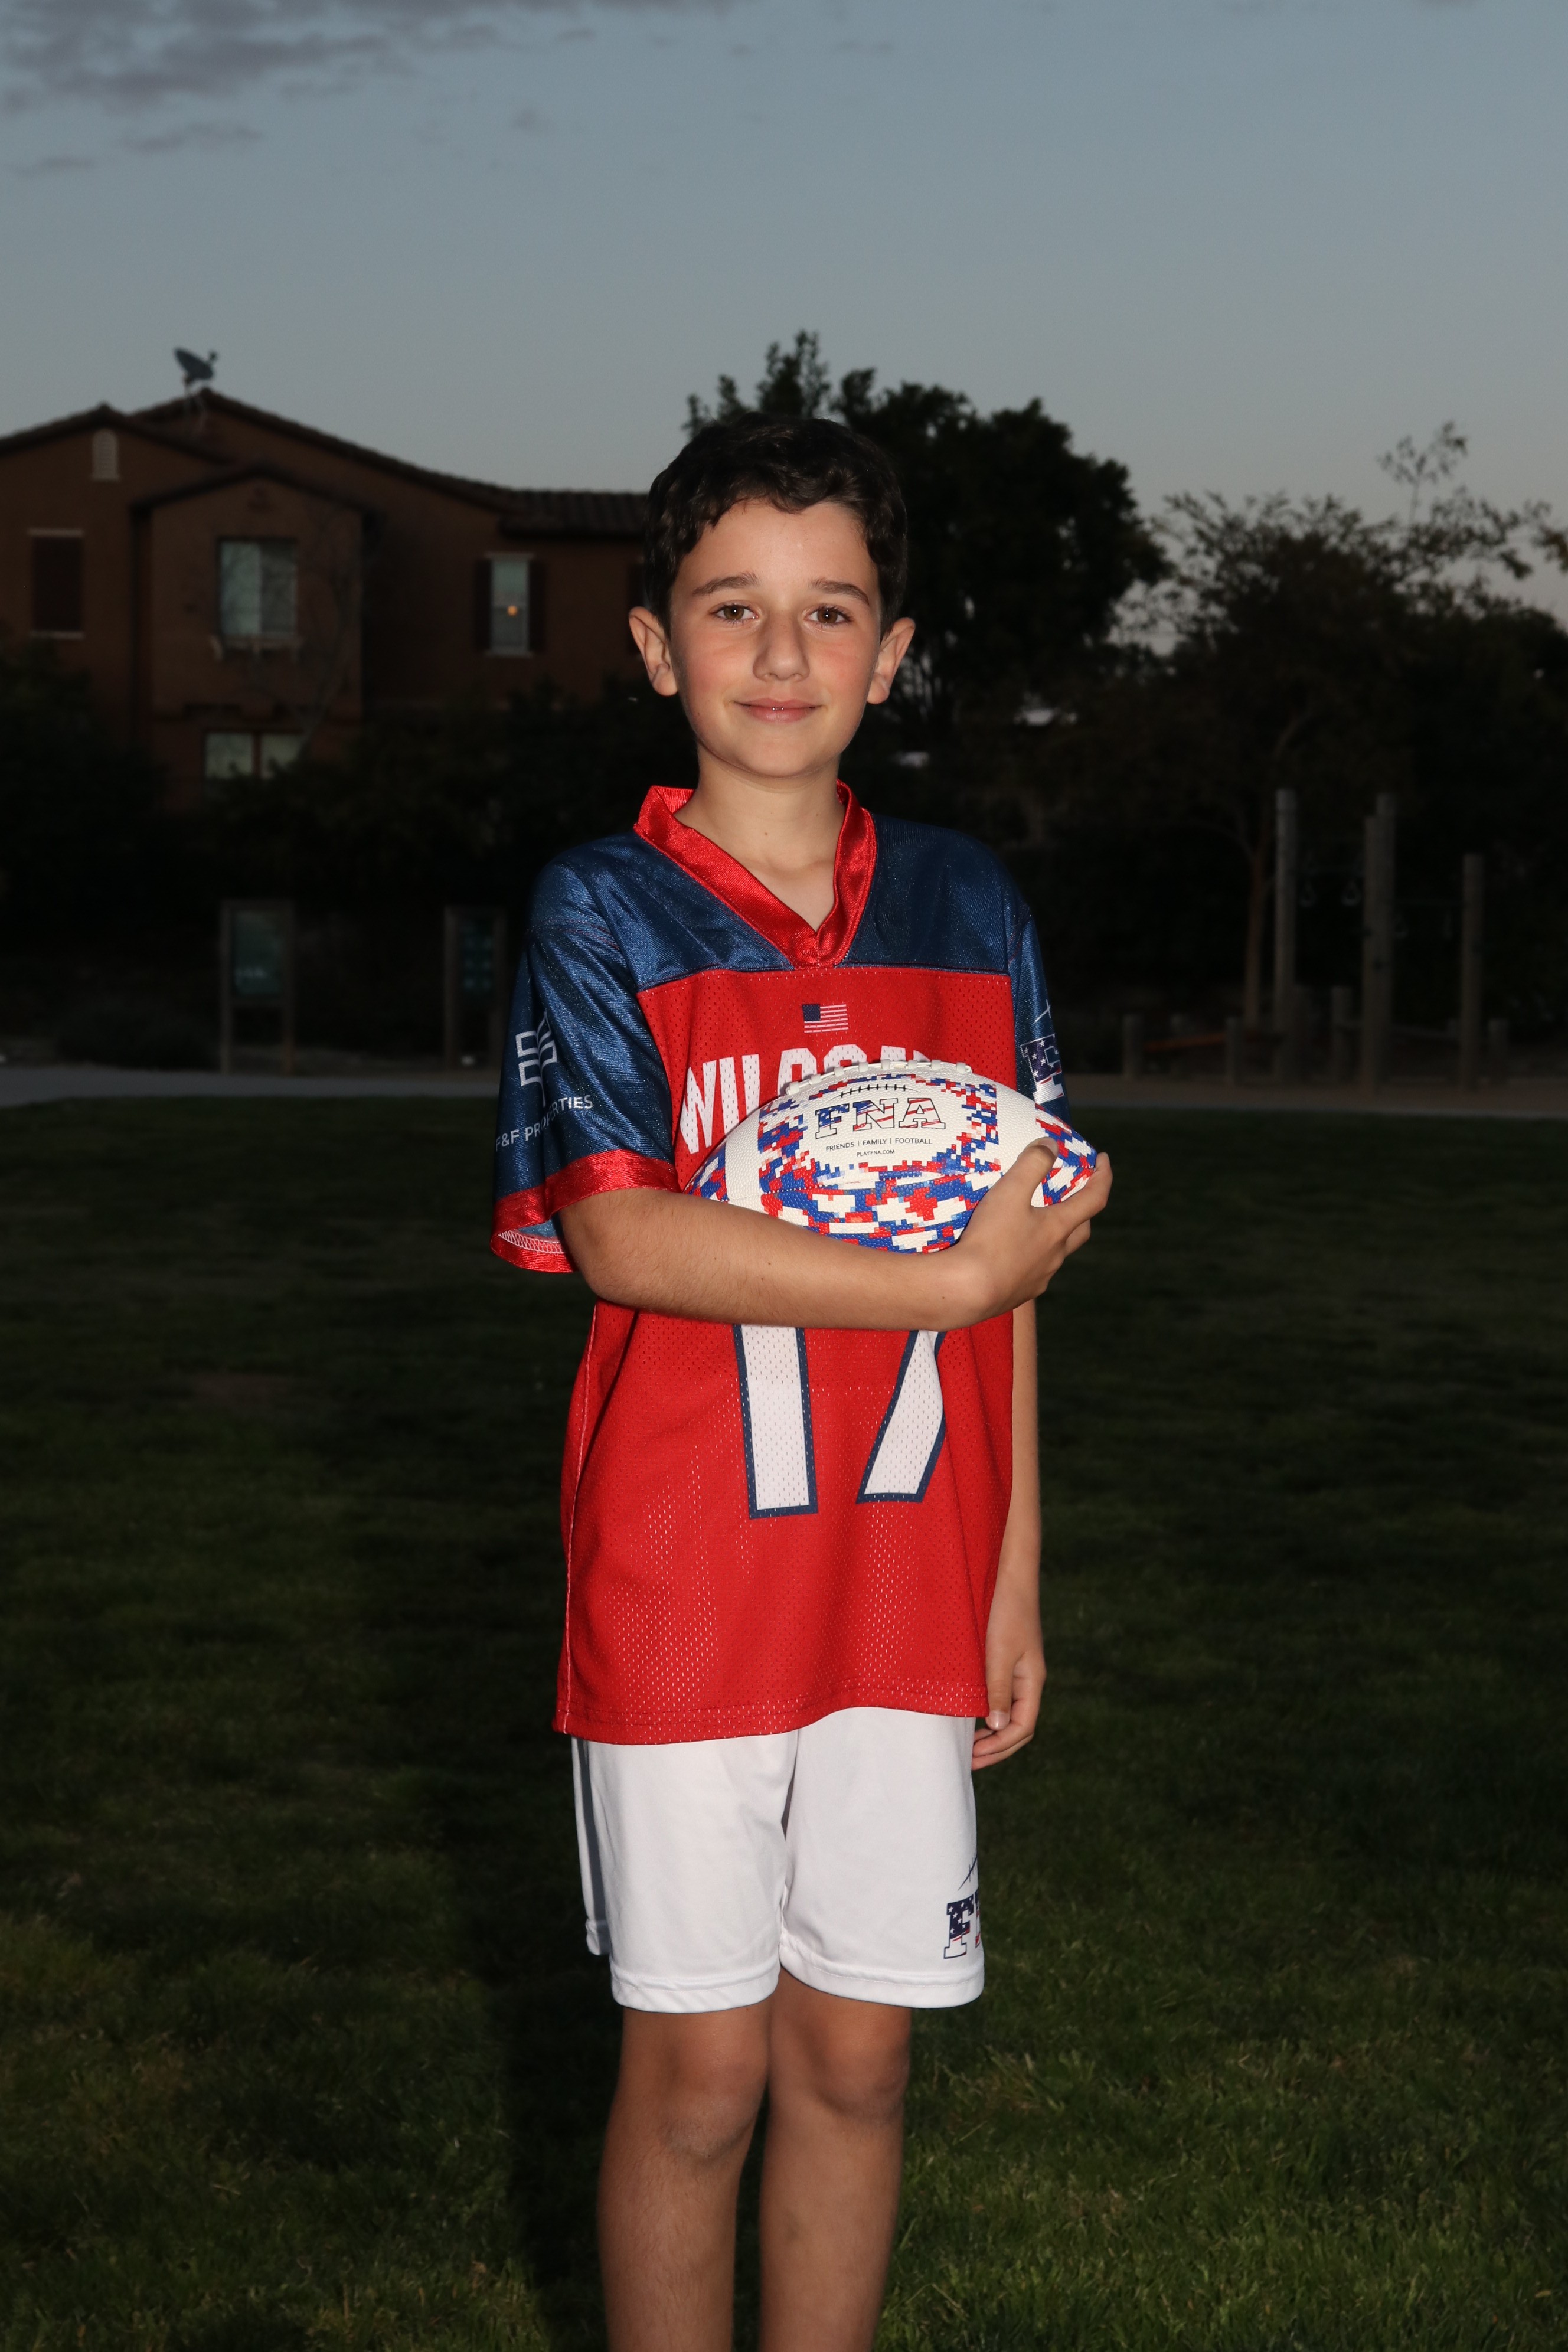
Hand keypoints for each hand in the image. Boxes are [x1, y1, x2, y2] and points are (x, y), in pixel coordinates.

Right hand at [953, 1142, 1112, 1319]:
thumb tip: (1051, 1145)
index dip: (1103, 1176)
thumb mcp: (1009, 1192)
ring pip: (1056, 1253)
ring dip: (1054, 1236)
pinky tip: (1011, 1253)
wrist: (967, 1291)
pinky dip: (1030, 1257)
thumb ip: (1032, 1164)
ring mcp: (1039, 1277)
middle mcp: (1055, 1255)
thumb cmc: (990, 1240)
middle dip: (1083, 1210)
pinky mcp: (1020, 1293)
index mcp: (1058, 1228)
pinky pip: (1033, 1271)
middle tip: (1073, 1195)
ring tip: (1035, 1223)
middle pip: (1081, 1230)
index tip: (1102, 1160)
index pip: (1094, 1199)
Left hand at [972, 1567, 1044, 1770]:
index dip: (1000, 1746)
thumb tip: (995, 1726)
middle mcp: (1028, 1681)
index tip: (974, 1756)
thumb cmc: (1006, 1612)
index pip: (1022, 1727)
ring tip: (969, 1747)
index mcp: (1032, 1682)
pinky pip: (1001, 1698)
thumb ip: (997, 1689)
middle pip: (1018, 1727)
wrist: (1010, 1577)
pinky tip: (971, 1718)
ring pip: (1009, 1714)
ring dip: (992, 1734)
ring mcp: (1018, 1672)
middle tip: (969, 1760)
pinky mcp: (1006, 1662)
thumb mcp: (1000, 1653)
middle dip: (996, 1748)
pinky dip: (988, 1714)